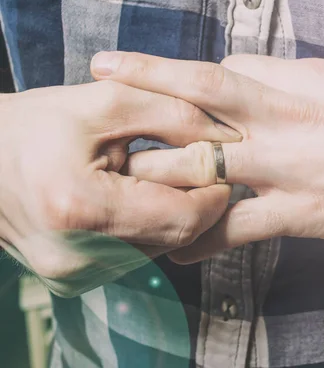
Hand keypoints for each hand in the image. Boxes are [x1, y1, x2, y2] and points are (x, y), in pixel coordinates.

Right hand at [0, 80, 238, 293]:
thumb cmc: (34, 126)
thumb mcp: (105, 103)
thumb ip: (173, 114)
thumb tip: (228, 137)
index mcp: (81, 208)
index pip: (183, 218)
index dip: (214, 195)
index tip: (222, 168)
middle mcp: (77, 257)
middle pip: (176, 238)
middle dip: (196, 202)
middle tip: (199, 168)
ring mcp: (74, 275)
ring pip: (160, 248)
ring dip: (172, 214)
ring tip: (156, 178)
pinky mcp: (74, 280)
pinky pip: (135, 254)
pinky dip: (147, 226)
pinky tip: (134, 198)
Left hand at [92, 52, 323, 263]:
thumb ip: (313, 74)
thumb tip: (280, 72)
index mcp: (305, 81)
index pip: (230, 69)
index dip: (196, 77)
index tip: (166, 83)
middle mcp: (290, 119)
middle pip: (202, 93)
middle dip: (145, 84)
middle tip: (99, 80)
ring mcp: (294, 168)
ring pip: (207, 164)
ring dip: (159, 169)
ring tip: (120, 175)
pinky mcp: (308, 215)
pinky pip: (239, 228)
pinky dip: (202, 239)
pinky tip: (176, 248)